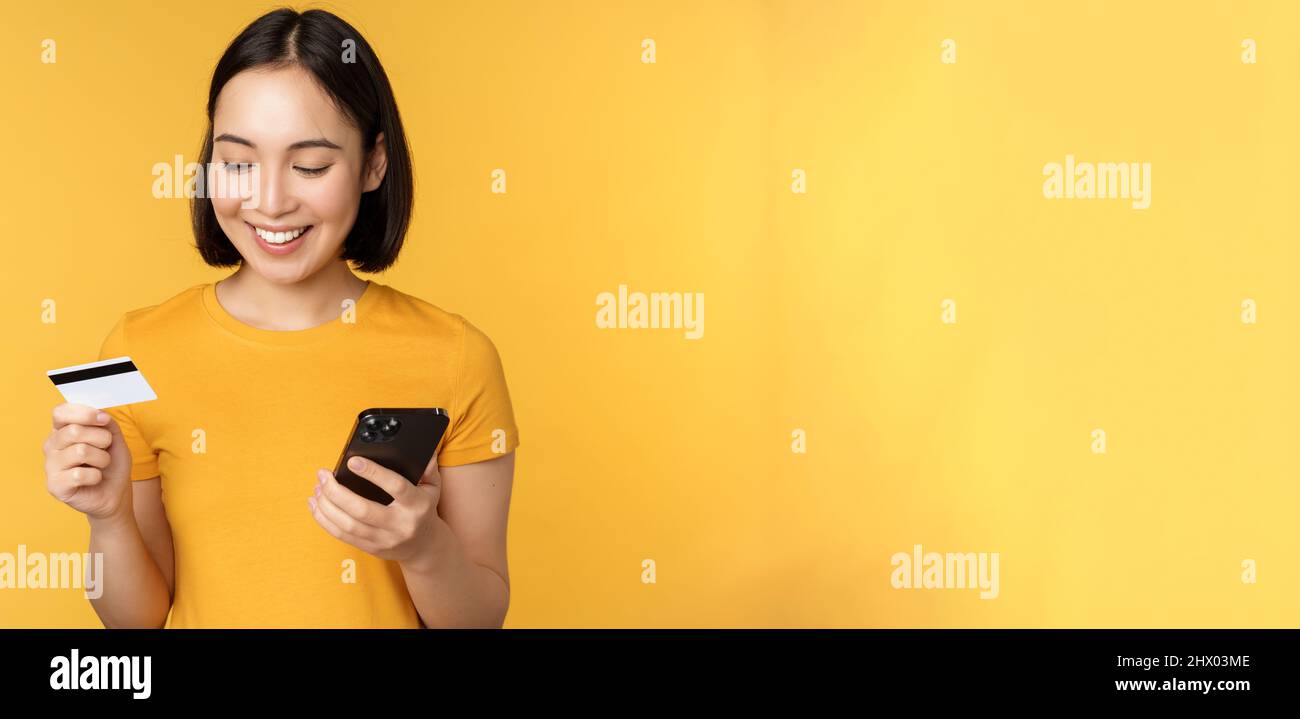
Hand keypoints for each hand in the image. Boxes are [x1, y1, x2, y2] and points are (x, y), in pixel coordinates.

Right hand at [43, 402, 133, 521]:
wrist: (115, 493)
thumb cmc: (112, 464)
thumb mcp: (115, 439)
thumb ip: (106, 423)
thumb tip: (100, 414)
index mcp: (62, 430)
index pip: (61, 412)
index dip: (84, 413)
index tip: (104, 419)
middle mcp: (51, 446)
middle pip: (73, 431)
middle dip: (101, 438)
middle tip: (107, 448)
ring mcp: (50, 466)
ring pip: (80, 452)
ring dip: (102, 459)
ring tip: (102, 465)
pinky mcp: (55, 486)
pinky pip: (79, 474)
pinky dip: (96, 476)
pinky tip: (94, 479)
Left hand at [309, 452, 443, 570]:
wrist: (424, 546)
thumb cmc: (424, 510)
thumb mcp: (432, 487)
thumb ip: (427, 468)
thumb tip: (422, 450)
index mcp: (416, 505)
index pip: (395, 487)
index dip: (372, 473)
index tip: (352, 461)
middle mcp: (400, 524)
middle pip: (362, 509)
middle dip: (336, 491)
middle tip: (323, 475)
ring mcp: (384, 539)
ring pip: (347, 525)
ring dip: (327, 505)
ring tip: (317, 488)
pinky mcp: (370, 549)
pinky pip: (341, 535)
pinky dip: (324, 520)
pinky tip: (316, 505)